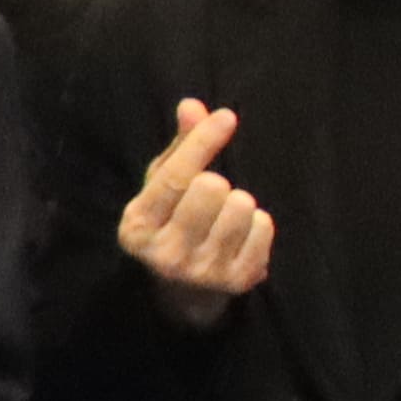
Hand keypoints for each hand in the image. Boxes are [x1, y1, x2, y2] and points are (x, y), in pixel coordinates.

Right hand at [118, 96, 273, 323]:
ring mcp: (203, 272)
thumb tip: (192, 105)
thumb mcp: (163, 188)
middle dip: (217, 183)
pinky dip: (258, 224)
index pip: (174, 178)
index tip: (227, 118)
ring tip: (225, 218)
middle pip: (212, 188)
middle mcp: (165, 255)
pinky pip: (264, 228)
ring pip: (242, 206)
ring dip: (239, 203)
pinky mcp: (238, 282)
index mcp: (137, 227)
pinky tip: (241, 236)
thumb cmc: (173, 224)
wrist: (184, 294)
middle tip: (210, 197)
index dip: (202, 142)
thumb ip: (180, 147)